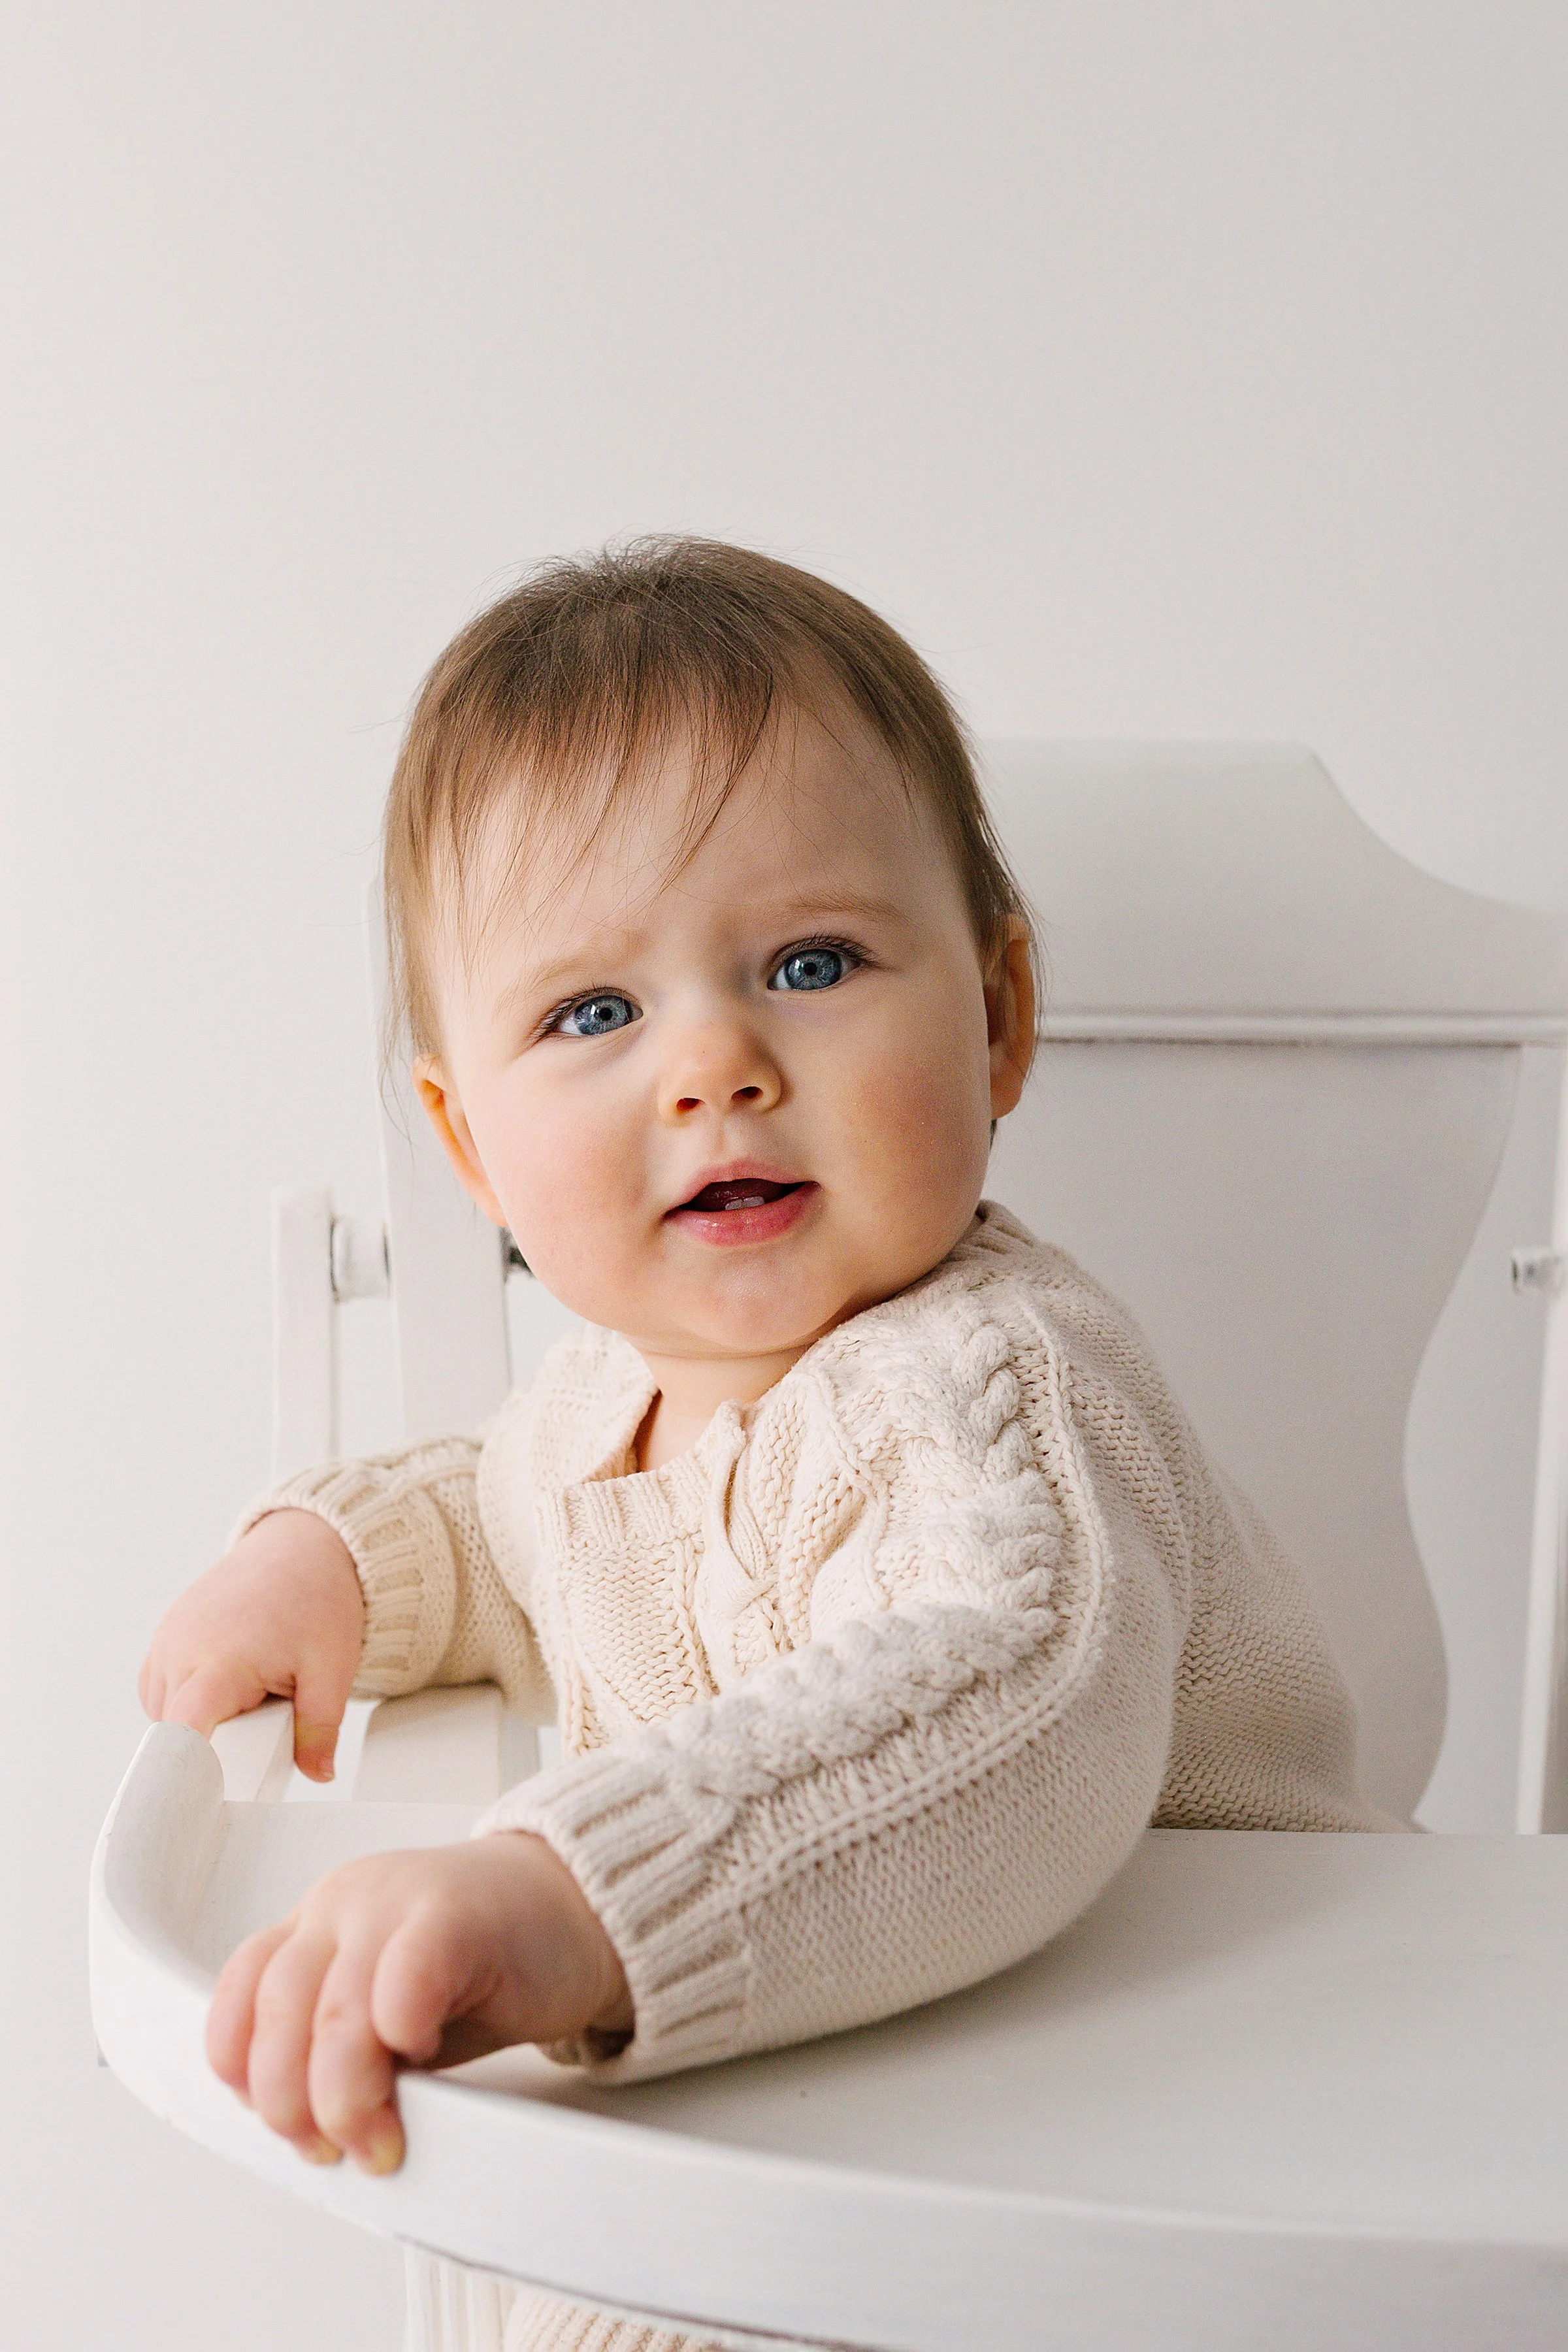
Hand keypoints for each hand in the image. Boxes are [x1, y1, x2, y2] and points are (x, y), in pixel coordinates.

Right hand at [139, 1509, 365, 1780]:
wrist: (304, 1546)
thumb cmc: (318, 1598)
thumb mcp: (332, 1670)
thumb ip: (320, 1731)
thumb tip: (318, 1775)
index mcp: (218, 1662)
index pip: (179, 1735)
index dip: (184, 1773)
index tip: (195, 1800)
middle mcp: (179, 1650)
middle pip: (177, 1734)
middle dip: (216, 1742)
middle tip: (263, 1714)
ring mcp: (165, 1640)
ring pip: (167, 1715)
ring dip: (203, 1719)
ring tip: (250, 1687)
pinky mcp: (163, 1635)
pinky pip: (163, 1689)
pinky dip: (193, 1696)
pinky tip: (229, 1680)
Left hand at [207, 1833, 632, 2170]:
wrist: (579, 1904)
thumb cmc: (489, 1961)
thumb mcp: (391, 2006)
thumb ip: (342, 2045)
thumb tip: (306, 2128)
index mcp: (318, 1922)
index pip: (238, 1994)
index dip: (244, 2071)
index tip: (280, 2122)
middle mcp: (342, 1903)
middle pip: (276, 2014)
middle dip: (292, 2105)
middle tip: (331, 2148)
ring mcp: (395, 1902)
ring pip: (332, 2016)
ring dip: (345, 2100)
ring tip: (378, 2138)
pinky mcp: (454, 1917)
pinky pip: (402, 1986)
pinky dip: (401, 2037)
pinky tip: (422, 2054)